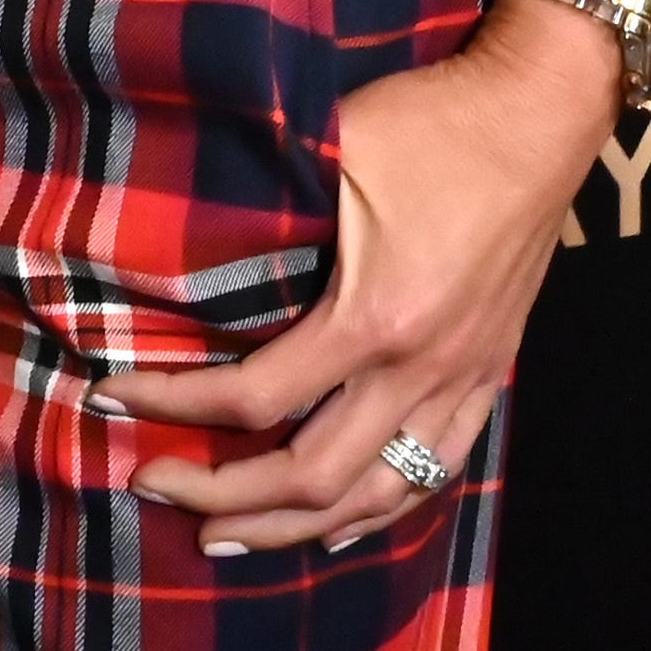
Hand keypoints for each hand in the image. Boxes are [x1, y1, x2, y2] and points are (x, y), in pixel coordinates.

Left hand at [96, 0, 610, 551]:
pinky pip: (437, 471)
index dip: (173, 404)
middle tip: (153, 487)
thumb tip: (175, 234)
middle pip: (310, 477)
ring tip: (227, 535)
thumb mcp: (333, 148)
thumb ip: (264, 202)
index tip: (111, 396)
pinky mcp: (488, 374)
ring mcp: (462, 380)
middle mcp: (420, 368)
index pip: (255, 396)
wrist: (540, 114)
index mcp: (374, 317)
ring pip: (376, 496)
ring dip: (295, 528)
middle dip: (222, 496)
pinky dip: (380, 511)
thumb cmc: (429, 122)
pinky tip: (339, 530)